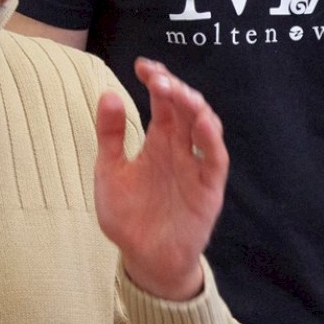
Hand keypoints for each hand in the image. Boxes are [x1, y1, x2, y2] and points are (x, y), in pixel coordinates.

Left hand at [96, 58, 226, 301]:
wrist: (144, 259)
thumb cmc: (129, 216)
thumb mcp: (109, 172)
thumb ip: (110, 136)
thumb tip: (109, 93)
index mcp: (158, 140)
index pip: (163, 100)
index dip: (156, 78)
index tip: (142, 65)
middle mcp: (180, 148)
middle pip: (186, 107)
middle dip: (175, 88)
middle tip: (158, 78)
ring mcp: (196, 166)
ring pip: (205, 126)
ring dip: (196, 106)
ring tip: (180, 92)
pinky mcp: (208, 188)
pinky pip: (215, 159)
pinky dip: (212, 140)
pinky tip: (203, 123)